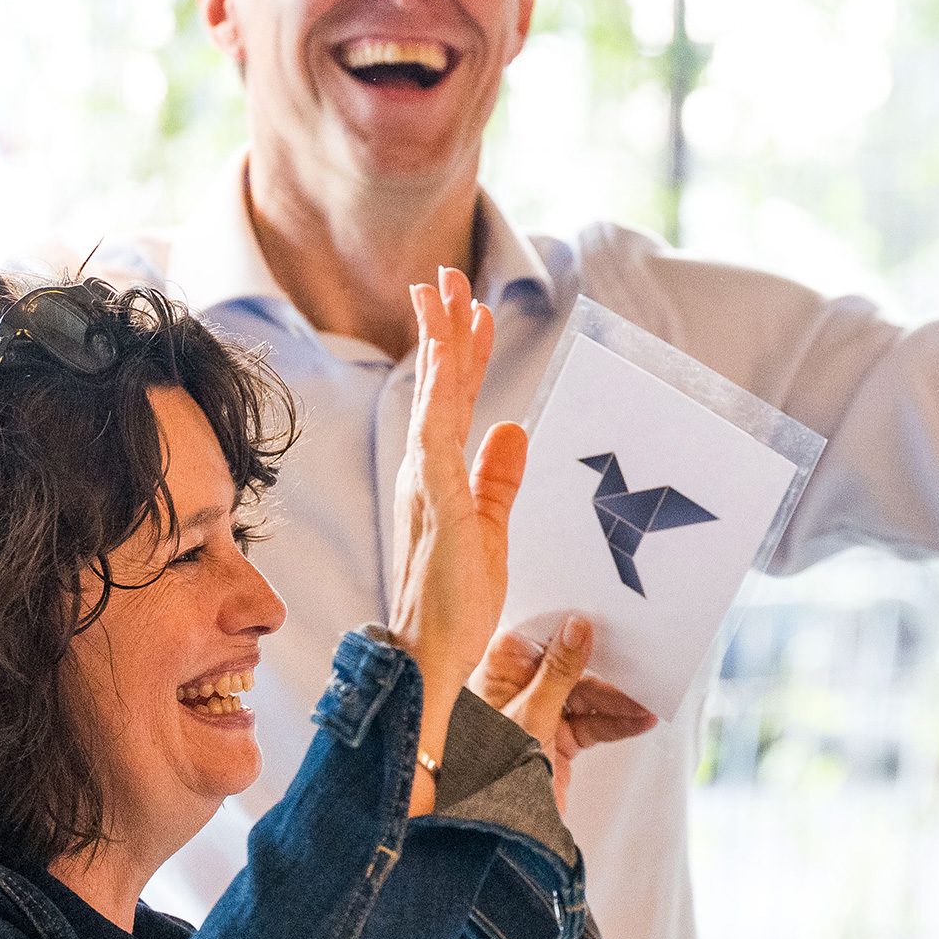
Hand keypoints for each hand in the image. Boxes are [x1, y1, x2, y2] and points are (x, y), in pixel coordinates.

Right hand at [388, 269, 528, 762]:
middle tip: (445, 277)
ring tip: (444, 294)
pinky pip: (438, 438)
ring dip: (440, 345)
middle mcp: (424, 476)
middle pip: (436, 389)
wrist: (426, 662)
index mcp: (438, 481)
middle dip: (443, 330)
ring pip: (434, 399)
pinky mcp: (436, 507)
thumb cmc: (453, 611)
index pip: (453, 405)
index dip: (463, 356)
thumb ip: (499, 481)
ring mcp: (425, 489)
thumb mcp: (491, 534)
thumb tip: (514, 428)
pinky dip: (441, 397)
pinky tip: (447, 362)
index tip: (472, 311)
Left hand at [473, 618, 656, 810]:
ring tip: (648, 702)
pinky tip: (641, 720)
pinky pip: (592, 725)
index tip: (600, 615)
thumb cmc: (491, 771)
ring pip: (585, 697)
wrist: (494, 831)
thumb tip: (576, 627)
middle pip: (567, 667)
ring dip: (617, 700)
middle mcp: (516, 691)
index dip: (564, 626)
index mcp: (496, 675)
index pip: (533, 637)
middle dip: (603, 669)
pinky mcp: (557, 742)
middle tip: (639, 662)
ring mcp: (538, 716)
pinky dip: (617, 723)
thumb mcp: (529, 715)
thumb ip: (557, 672)